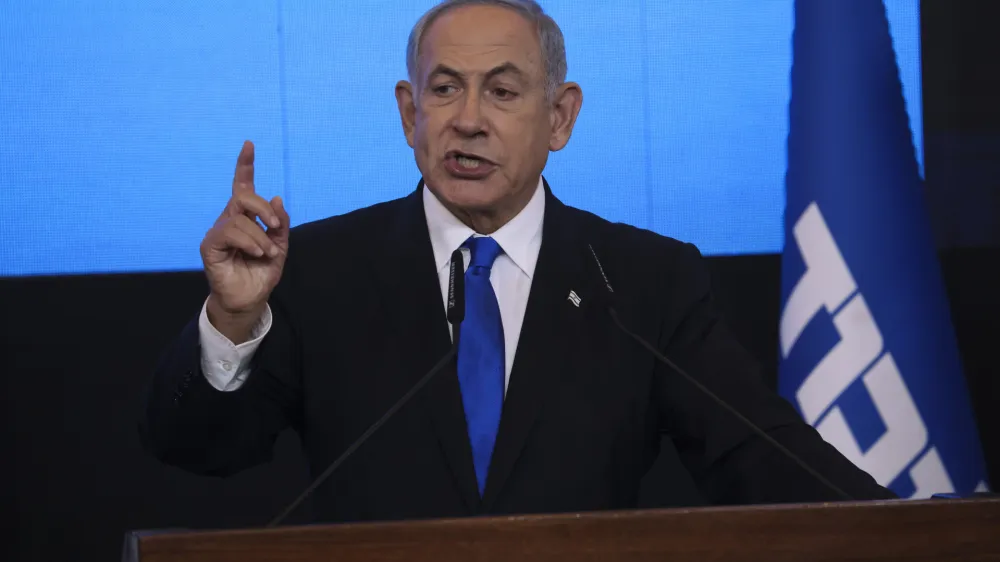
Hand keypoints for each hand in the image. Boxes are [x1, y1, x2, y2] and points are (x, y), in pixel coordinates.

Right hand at [200, 141, 289, 341]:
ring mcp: (218, 231)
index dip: (245, 165)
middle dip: (264, 209)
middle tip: (275, 227)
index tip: (249, 144)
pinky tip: (256, 253)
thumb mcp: (279, 245)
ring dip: (261, 236)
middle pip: (243, 196)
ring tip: (266, 253)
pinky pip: (230, 232)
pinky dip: (249, 241)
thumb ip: (279, 223)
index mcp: (246, 217)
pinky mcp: (210, 245)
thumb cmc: (261, 272)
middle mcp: (229, 219)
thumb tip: (276, 197)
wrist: (250, 298)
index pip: (243, 186)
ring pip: (240, 218)